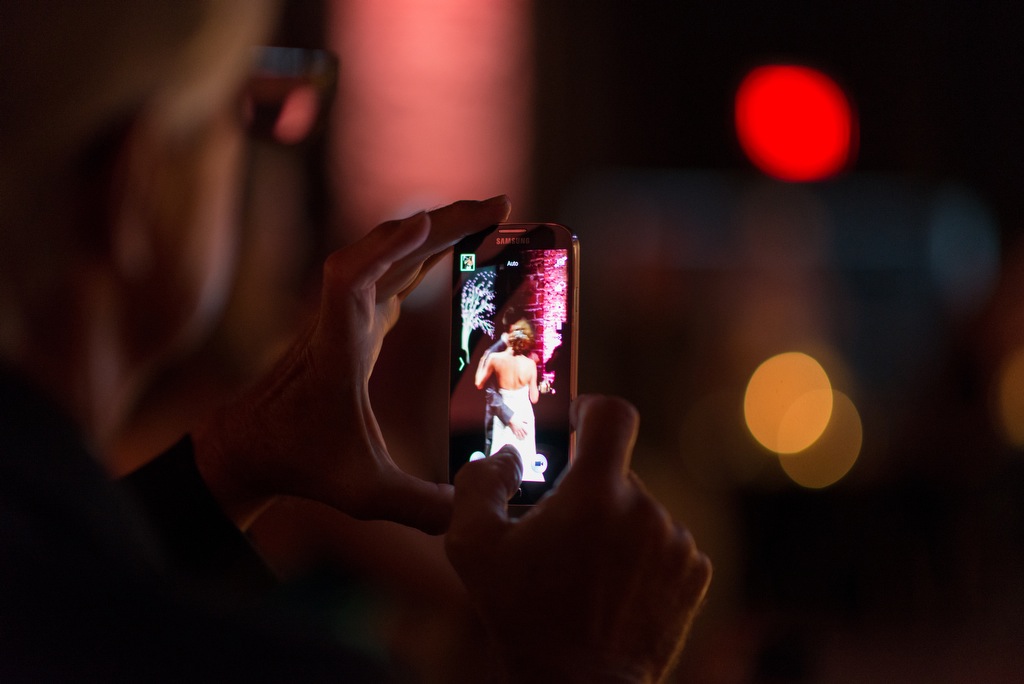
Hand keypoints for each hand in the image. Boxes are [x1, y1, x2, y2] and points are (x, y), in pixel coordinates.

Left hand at [194, 196, 510, 532]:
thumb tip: (479, 512)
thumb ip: (422, 508)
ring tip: (488, 214)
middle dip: (440, 223)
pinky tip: (454, 246)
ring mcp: (345, 316)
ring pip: (388, 255)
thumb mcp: (364, 497)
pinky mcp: (353, 320)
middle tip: (498, 204)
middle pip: (382, 252)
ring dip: (435, 230)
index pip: (349, 283)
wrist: (250, 445)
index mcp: (337, 353)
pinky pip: (389, 270)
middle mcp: (339, 322)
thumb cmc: (302, 463)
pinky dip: (423, 251)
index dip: (384, 249)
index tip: (423, 224)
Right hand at [446, 395, 711, 682]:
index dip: (592, 409)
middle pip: (616, 471)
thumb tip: (506, 458)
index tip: (577, 422)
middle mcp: (645, 509)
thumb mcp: (474, 547)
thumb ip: (481, 483)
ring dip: (614, 526)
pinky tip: (614, 588)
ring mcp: (676, 540)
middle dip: (587, 491)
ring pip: (639, 509)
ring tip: (585, 572)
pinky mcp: (694, 572)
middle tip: (558, 533)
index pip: (612, 414)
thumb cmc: (522, 616)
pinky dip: (641, 554)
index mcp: (596, 492)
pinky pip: (664, 541)